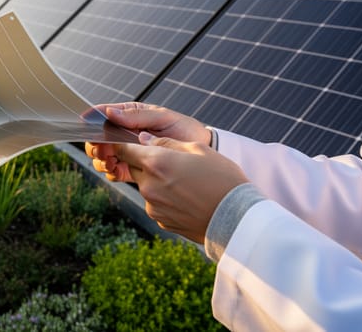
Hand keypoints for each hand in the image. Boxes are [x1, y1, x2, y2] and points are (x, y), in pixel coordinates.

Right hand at [86, 102, 211, 181]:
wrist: (203, 152)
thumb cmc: (185, 129)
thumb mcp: (162, 117)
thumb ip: (136, 116)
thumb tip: (110, 112)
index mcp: (130, 115)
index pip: (103, 115)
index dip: (92, 120)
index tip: (88, 127)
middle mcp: (125, 134)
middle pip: (98, 139)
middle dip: (95, 145)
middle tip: (103, 150)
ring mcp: (128, 151)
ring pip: (103, 156)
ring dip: (102, 159)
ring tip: (111, 161)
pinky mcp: (133, 168)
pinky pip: (114, 171)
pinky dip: (111, 171)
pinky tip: (117, 169)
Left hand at [98, 131, 247, 242]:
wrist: (238, 219)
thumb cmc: (222, 179)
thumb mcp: (199, 150)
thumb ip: (167, 142)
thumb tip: (144, 139)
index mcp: (156, 163)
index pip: (124, 150)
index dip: (125, 144)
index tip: (131, 143)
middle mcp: (148, 185)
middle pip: (135, 169)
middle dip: (148, 164)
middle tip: (173, 164)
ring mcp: (153, 206)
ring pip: (147, 187)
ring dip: (158, 182)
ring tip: (188, 184)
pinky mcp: (160, 221)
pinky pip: (156, 204)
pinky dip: (166, 199)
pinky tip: (189, 199)